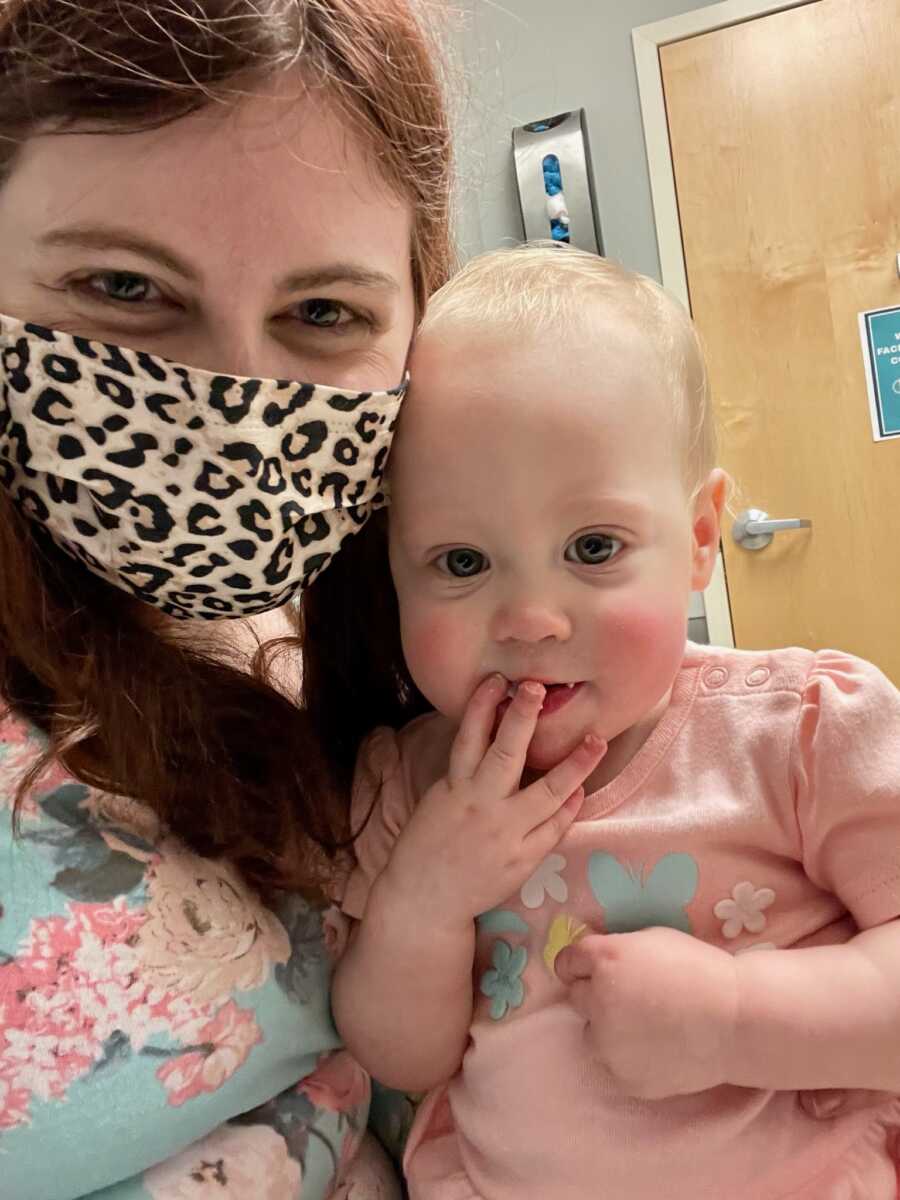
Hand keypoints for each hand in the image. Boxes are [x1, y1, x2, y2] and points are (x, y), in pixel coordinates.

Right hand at [378, 674, 605, 928]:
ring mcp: (504, 834)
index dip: (482, 705)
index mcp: (455, 787)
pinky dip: (568, 808)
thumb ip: (465, 774)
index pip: (469, 737)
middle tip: (538, 688)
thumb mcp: (439, 800)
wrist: (425, 899)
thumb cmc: (429, 845)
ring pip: (545, 794)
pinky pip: (552, 829)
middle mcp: (480, 806)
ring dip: (574, 765)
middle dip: (522, 719)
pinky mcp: (521, 860)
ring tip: (596, 741)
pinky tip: (581, 791)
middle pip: (505, 754)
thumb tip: (490, 738)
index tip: (497, 680)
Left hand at [555, 927, 738, 1099]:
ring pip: (591, 1033)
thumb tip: (592, 959)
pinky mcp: (623, 1076)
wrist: (735, 1020)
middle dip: (596, 994)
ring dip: (607, 1028)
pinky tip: (656, 1047)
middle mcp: (598, 1000)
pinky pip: (612, 1062)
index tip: (592, 969)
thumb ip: (616, 949)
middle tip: (630, 996)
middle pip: (576, 997)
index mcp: (606, 959)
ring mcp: (608, 1043)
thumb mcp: (652, 940)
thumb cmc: (698, 969)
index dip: (580, 964)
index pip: (566, 962)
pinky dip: (626, 1056)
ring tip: (645, 1025)